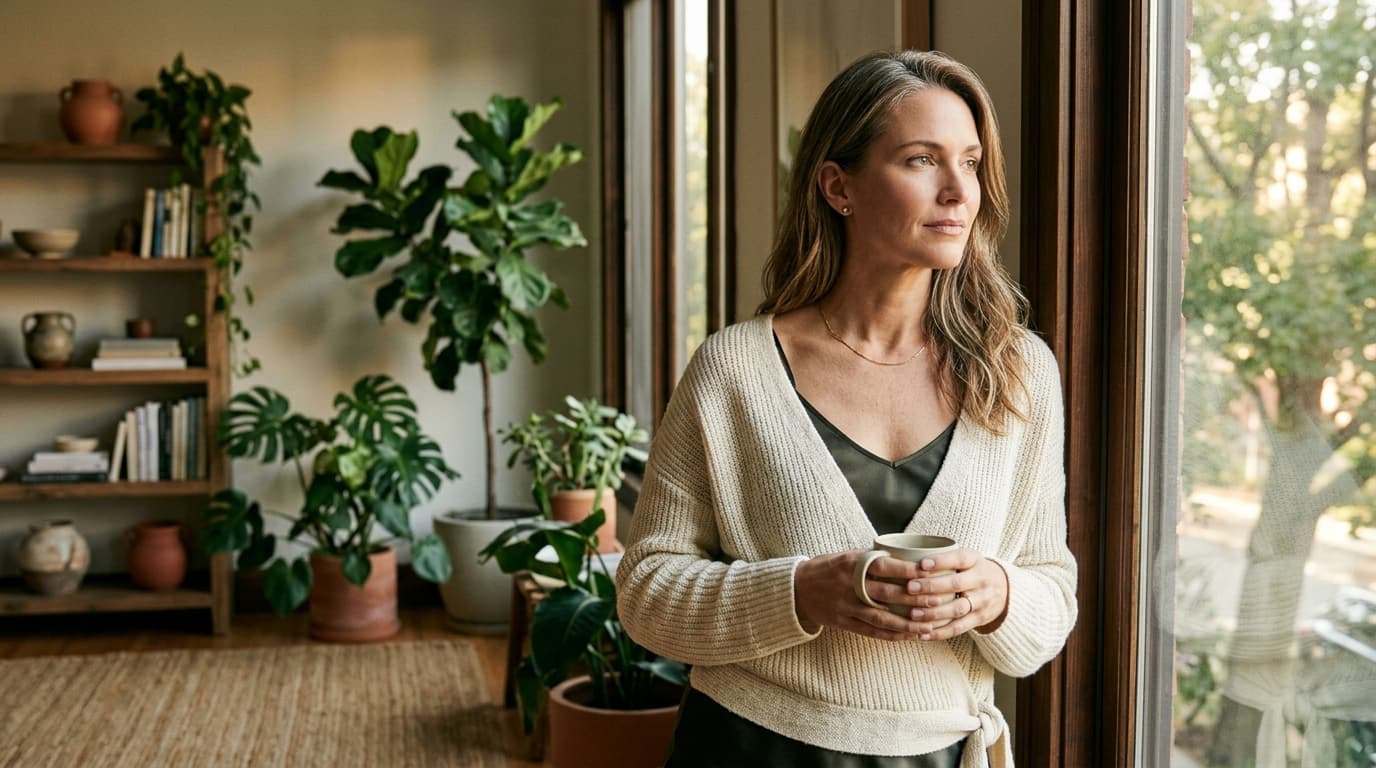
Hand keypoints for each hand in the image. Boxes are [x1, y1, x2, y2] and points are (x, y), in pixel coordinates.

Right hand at [794, 550, 927, 640]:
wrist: (796, 589)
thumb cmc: (828, 569)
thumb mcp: (846, 556)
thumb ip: (872, 559)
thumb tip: (907, 556)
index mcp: (851, 564)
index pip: (883, 566)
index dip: (907, 570)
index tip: (928, 571)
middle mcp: (848, 585)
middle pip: (887, 594)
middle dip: (914, 599)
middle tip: (937, 601)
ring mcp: (845, 606)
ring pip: (881, 617)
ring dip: (907, 623)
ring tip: (929, 625)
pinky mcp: (842, 622)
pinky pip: (871, 632)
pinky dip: (892, 635)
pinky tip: (910, 636)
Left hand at [901, 549, 1009, 640]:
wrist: (1005, 589)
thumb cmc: (972, 570)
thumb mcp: (965, 557)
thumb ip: (942, 557)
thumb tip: (903, 557)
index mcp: (975, 561)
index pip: (959, 559)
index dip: (941, 561)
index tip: (921, 564)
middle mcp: (981, 580)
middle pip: (956, 584)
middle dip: (931, 586)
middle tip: (909, 588)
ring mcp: (982, 601)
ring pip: (957, 609)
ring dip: (933, 613)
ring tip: (913, 614)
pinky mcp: (979, 619)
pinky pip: (959, 628)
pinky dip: (940, 632)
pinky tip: (922, 633)